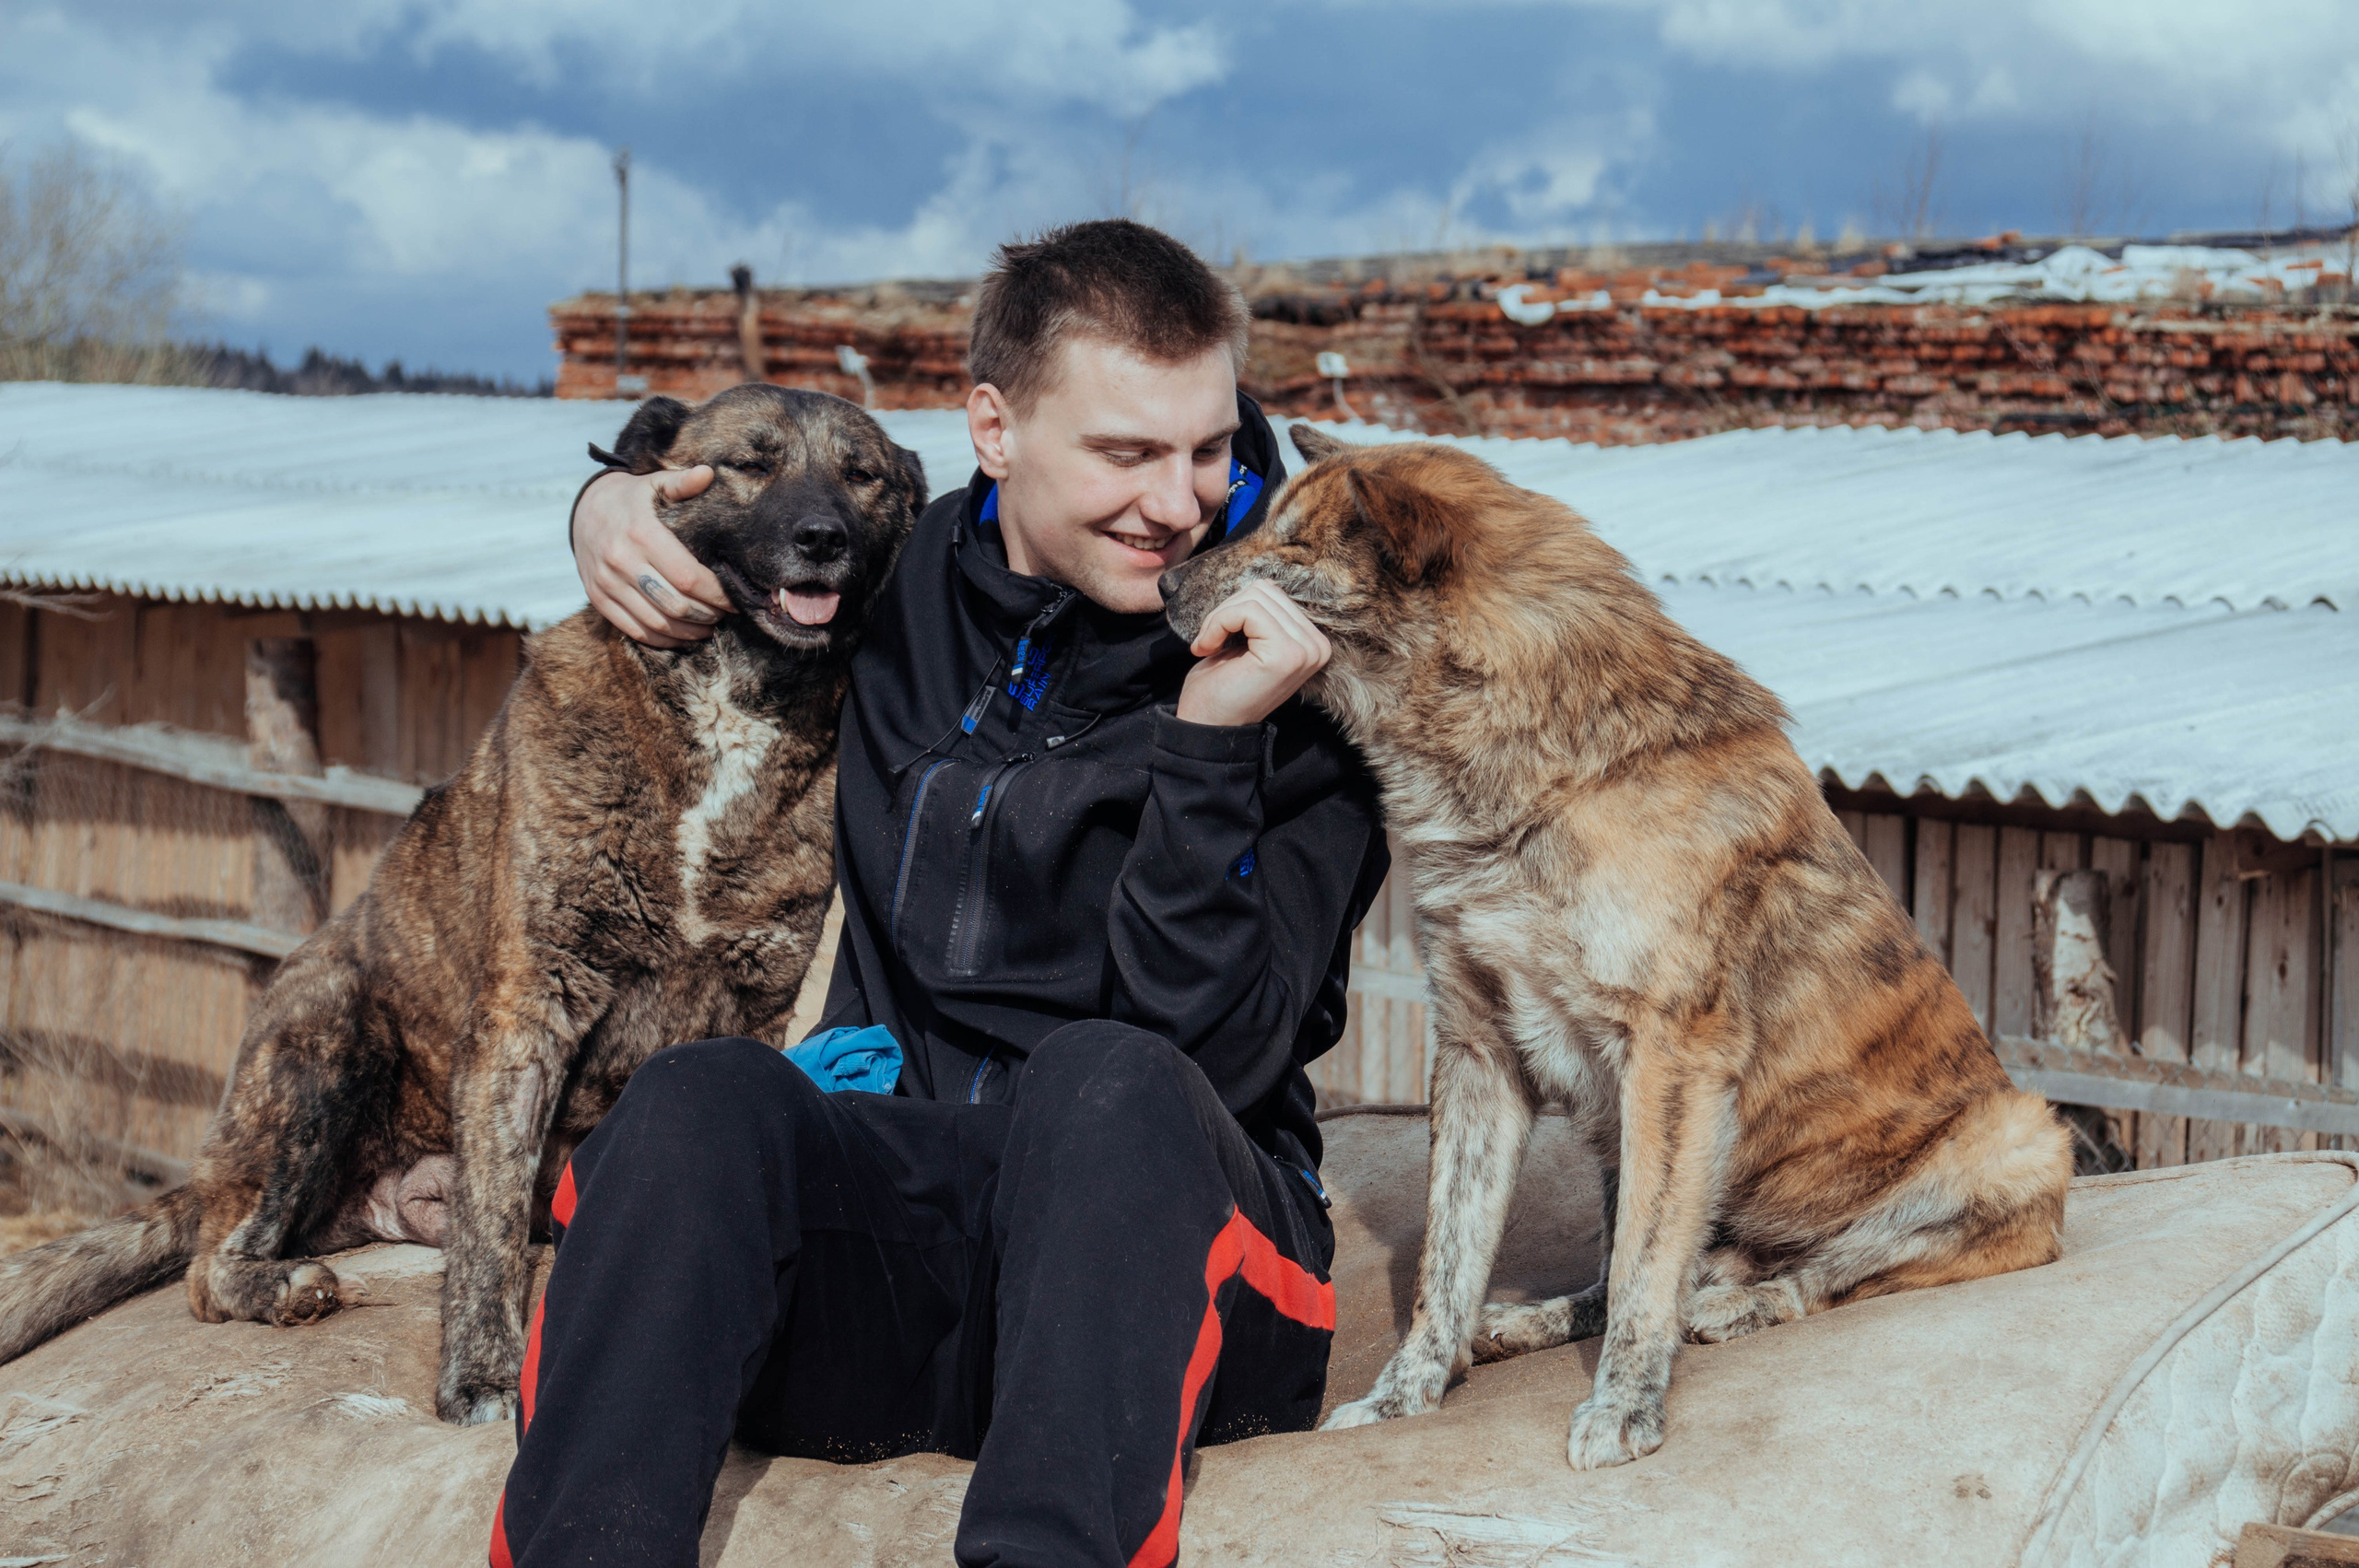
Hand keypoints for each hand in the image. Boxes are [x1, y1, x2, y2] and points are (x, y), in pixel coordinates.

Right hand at [573, 467, 729, 645]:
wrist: (584, 510)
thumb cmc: (631, 499)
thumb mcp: (654, 484)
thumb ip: (682, 482)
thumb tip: (708, 474)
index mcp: (640, 533)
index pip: (688, 577)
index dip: (717, 594)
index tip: (735, 599)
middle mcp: (621, 561)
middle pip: (675, 605)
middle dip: (708, 615)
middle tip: (725, 614)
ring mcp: (606, 583)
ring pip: (657, 623)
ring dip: (689, 632)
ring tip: (709, 626)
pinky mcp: (597, 598)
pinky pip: (634, 630)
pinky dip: (663, 640)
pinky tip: (683, 636)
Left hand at [1175, 580, 1330, 727]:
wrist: (1208, 727)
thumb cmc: (1221, 687)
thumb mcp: (1249, 641)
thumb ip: (1265, 615)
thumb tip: (1265, 583)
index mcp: (1312, 642)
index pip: (1273, 592)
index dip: (1235, 608)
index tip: (1216, 637)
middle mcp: (1317, 646)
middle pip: (1264, 590)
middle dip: (1227, 610)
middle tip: (1209, 640)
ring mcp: (1306, 651)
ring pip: (1255, 597)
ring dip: (1220, 617)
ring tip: (1210, 644)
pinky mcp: (1286, 654)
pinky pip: (1247, 611)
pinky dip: (1218, 623)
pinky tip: (1208, 648)